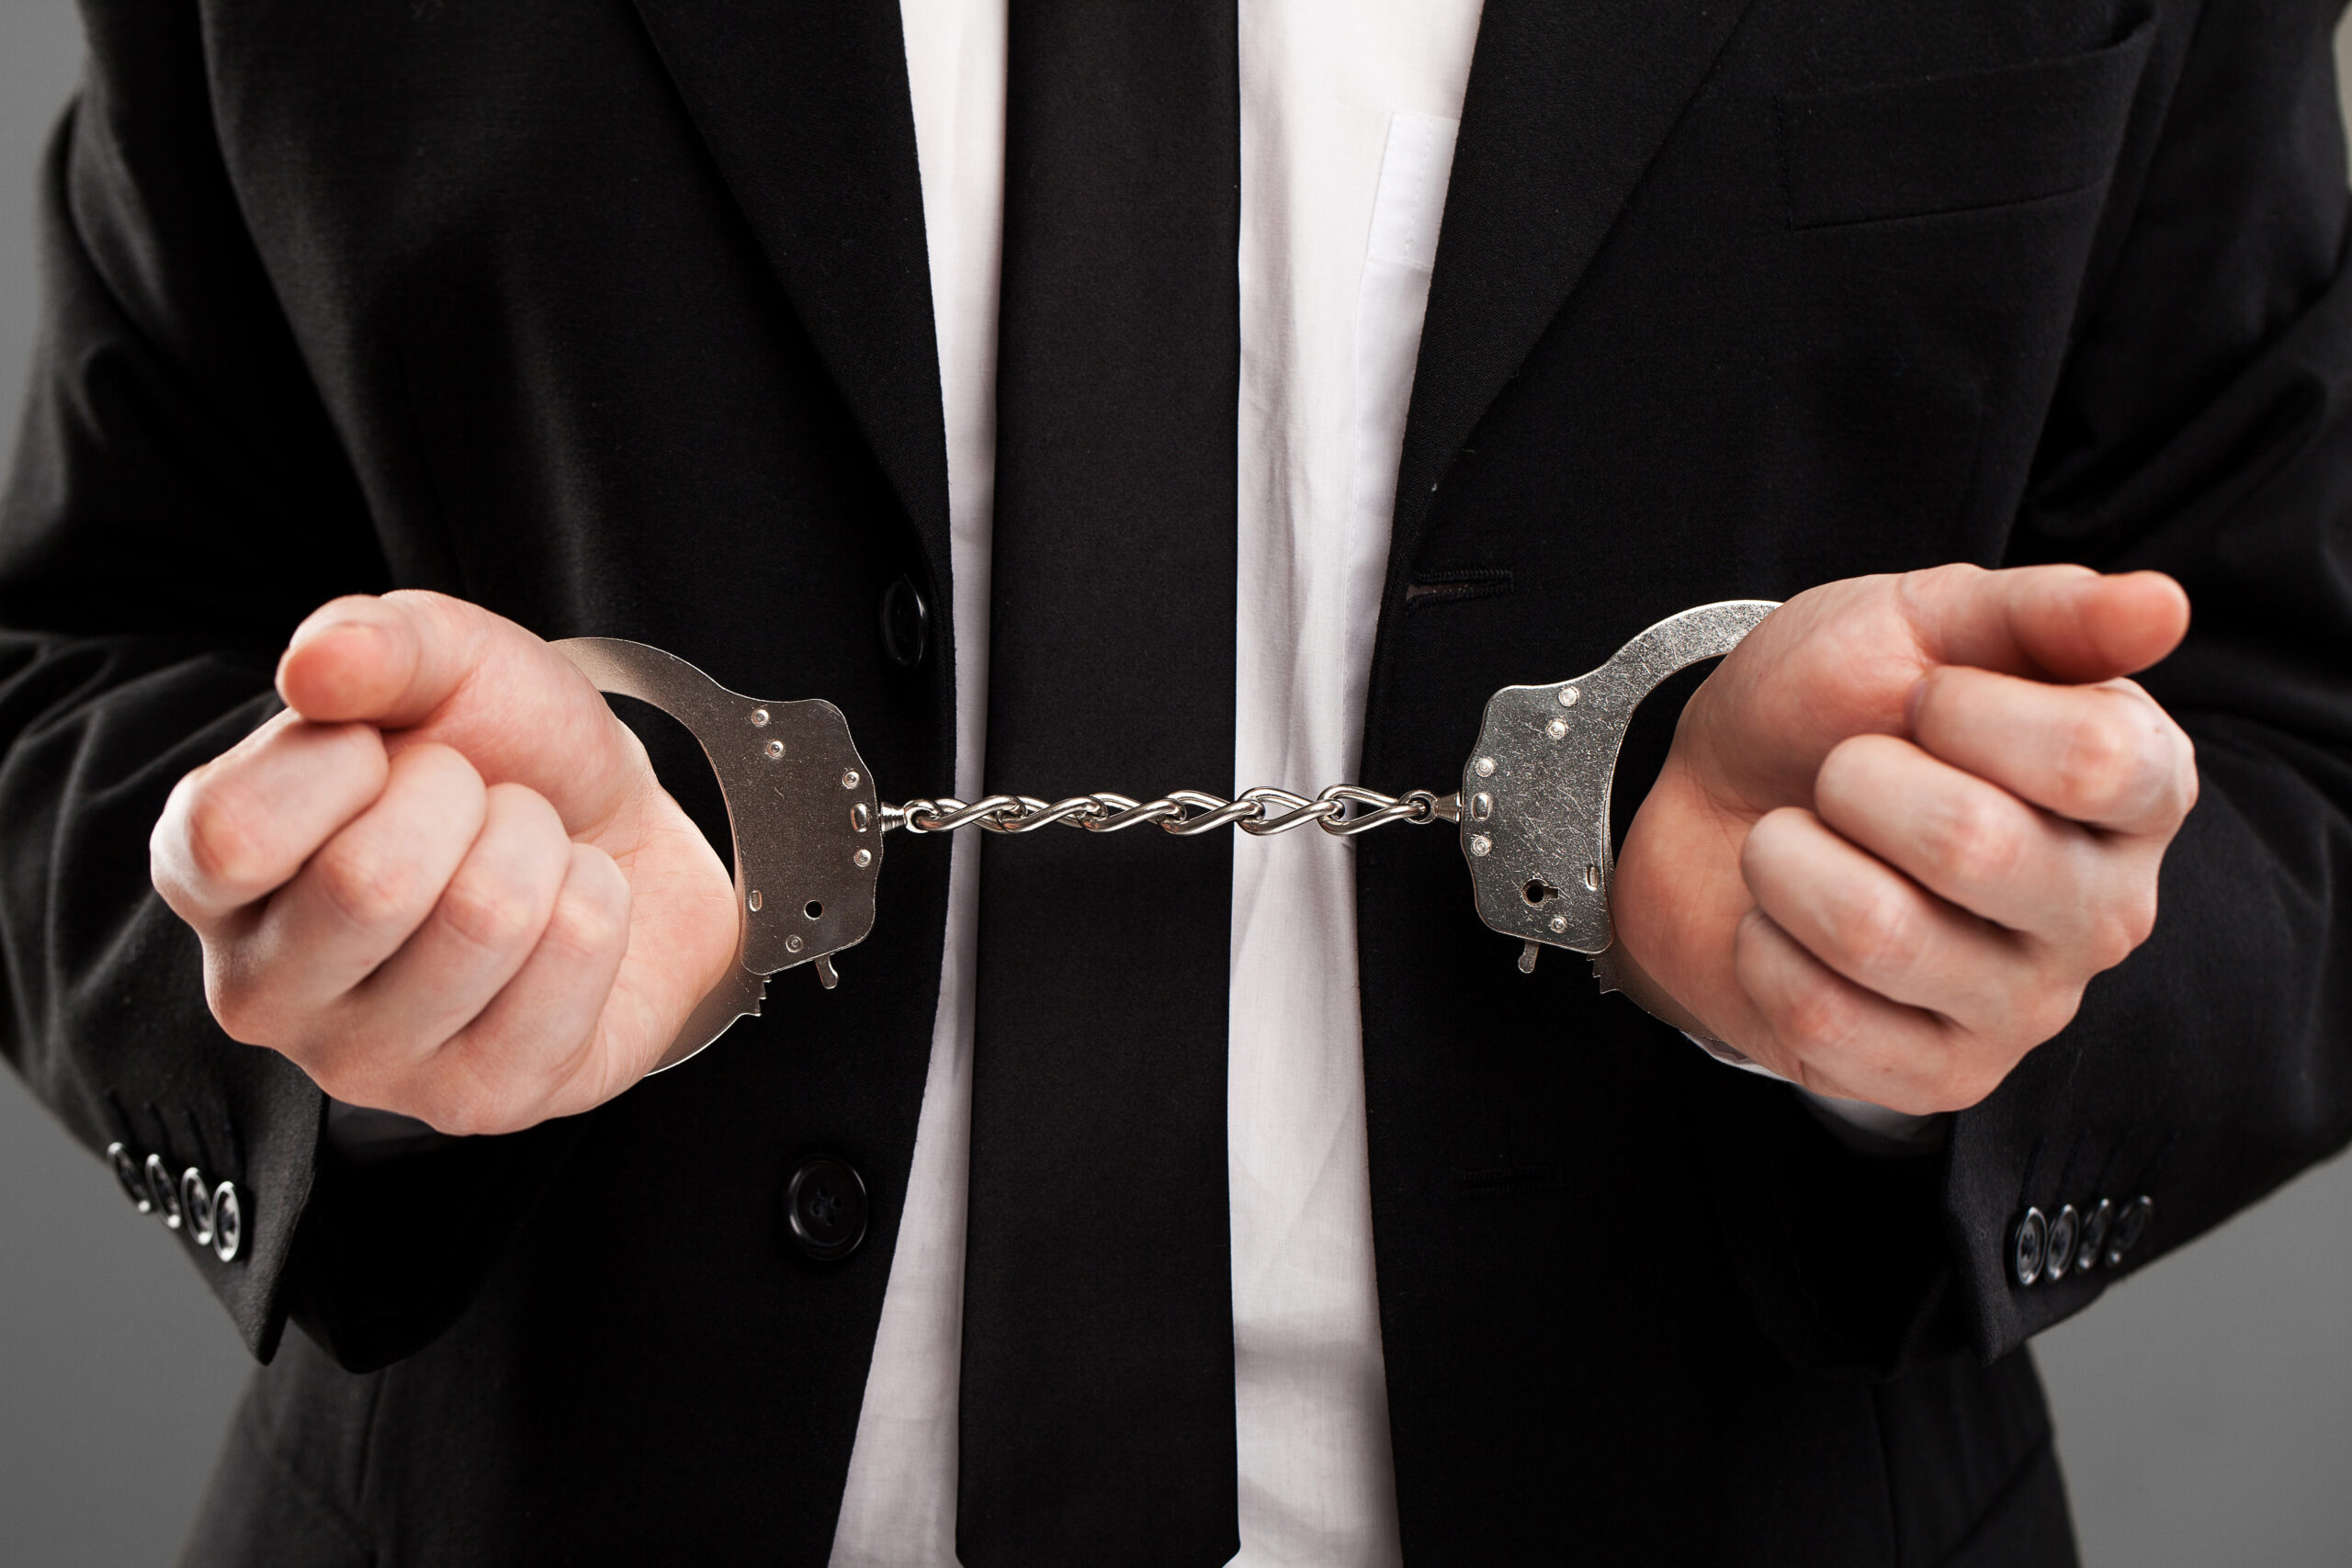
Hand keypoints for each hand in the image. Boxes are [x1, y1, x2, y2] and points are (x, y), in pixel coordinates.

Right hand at [150, 592, 737, 1134]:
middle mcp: (260, 990)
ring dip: (540, 848)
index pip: (231, 833)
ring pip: (489, 917)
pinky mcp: (477, 1102)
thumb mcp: (442, 662)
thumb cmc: (502, 756)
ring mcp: (366, 1065)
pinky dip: (599, 903)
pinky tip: (566, 920)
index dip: (342, 760)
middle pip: (371, 884)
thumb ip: (375, 640)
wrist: (622, 834)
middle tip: (473, 806)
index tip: (382, 752)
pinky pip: (575, 956)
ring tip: (524, 857)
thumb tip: (316, 663)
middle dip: (465, 800)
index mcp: (205, 874)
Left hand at [1612, 564, 2197, 1115]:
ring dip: (1787, 860)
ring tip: (1793, 842)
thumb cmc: (1836, 710)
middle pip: (1974, 845)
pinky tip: (1780, 923)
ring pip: (1876, 934)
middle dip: (1855, 780)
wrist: (1716, 800)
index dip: (1964, 710)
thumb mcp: (1926, 623)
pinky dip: (1761, 945)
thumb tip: (2161, 606)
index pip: (2094, 757)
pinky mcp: (1935, 1083)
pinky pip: (1819, 1016)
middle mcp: (2107, 912)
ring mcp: (2026, 1009)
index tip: (1921, 696)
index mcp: (2138, 789)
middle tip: (1839, 773)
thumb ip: (2044, 611)